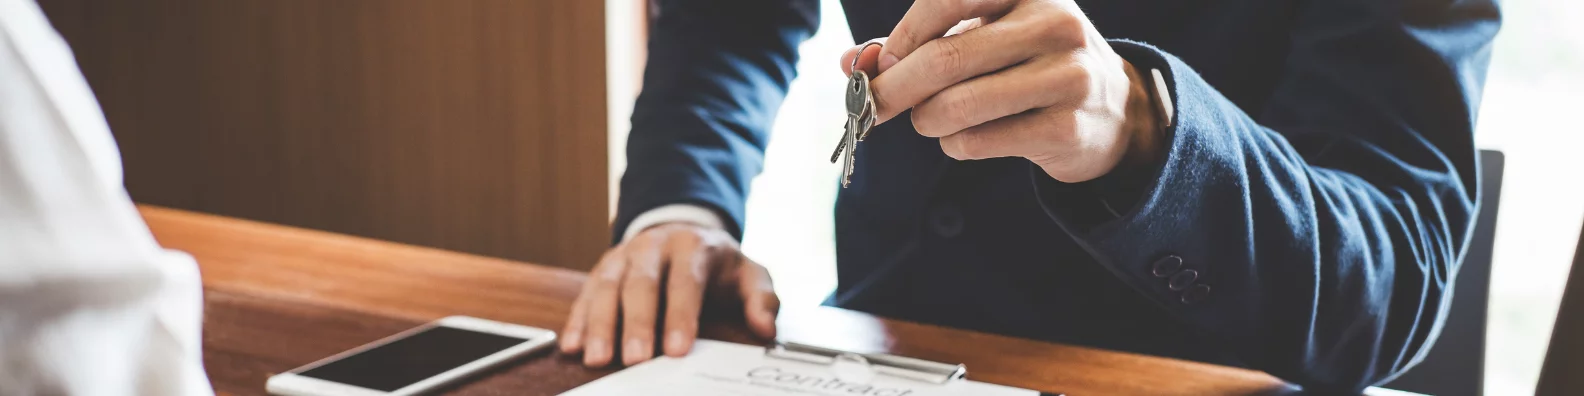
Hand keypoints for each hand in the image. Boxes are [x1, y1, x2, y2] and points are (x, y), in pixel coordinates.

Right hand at [559, 222, 778, 366]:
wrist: (684, 230)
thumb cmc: (718, 264)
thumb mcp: (749, 273)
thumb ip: (762, 298)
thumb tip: (766, 327)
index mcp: (693, 246)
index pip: (686, 281)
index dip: (681, 315)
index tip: (678, 349)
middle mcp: (654, 245)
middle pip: (641, 283)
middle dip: (637, 323)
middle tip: (636, 359)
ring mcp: (624, 255)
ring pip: (607, 286)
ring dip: (600, 323)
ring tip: (597, 359)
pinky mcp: (603, 268)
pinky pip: (586, 292)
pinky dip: (578, 319)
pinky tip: (572, 345)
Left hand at [841, 0, 1162, 182]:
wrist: (1112, 112)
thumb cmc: (1030, 64)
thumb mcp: (986, 37)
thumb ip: (920, 42)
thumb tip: (851, 62)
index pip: (948, 0)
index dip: (903, 36)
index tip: (882, 64)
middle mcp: (1055, 24)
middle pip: (945, 60)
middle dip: (895, 89)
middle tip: (874, 107)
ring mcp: (1068, 76)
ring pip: (958, 106)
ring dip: (926, 120)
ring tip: (931, 119)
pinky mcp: (1067, 128)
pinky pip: (978, 142)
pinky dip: (954, 144)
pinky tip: (966, 138)